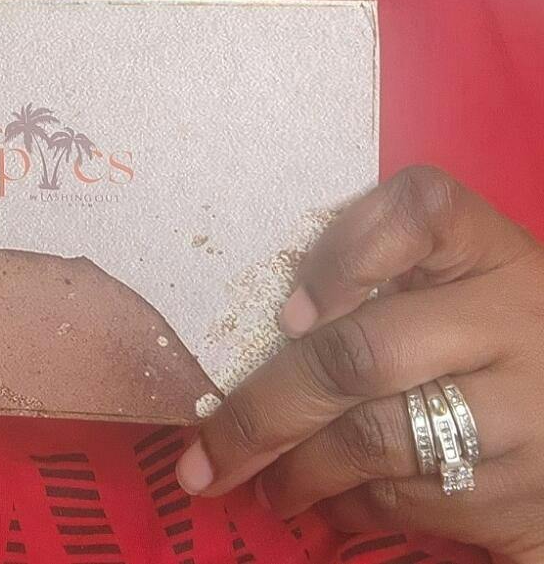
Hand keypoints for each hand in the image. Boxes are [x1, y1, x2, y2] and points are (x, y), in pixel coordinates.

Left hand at [174, 166, 543, 561]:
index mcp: (492, 252)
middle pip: (362, 354)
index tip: (290, 314)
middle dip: (268, 410)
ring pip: (379, 441)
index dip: (344, 254)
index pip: (420, 212)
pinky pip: (418, 504)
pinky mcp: (536, 500)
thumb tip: (287, 318)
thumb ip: (387, 264)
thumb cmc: (499, 329)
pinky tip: (333, 501)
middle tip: (209, 451)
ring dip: (300, 471)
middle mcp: (516, 324)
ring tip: (261, 482)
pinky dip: (357, 507)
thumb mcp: (462, 275)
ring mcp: (530, 416)